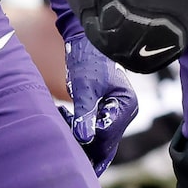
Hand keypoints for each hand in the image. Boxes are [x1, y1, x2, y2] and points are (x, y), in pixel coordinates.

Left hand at [62, 28, 136, 174]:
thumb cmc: (87, 59)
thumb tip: (84, 138)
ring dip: (79, 136)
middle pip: (106, 142)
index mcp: (125, 105)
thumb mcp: (84, 87)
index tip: (66, 140)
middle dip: (84, 145)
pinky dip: (80, 128)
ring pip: (99, 137)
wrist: (87, 42)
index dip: (87, 143)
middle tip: (62, 143)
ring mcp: (117, 112)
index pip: (107, 135)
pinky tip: (65, 117)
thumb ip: (85, 113)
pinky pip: (95, 128)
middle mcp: (125, 111)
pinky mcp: (107, 111)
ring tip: (61, 119)